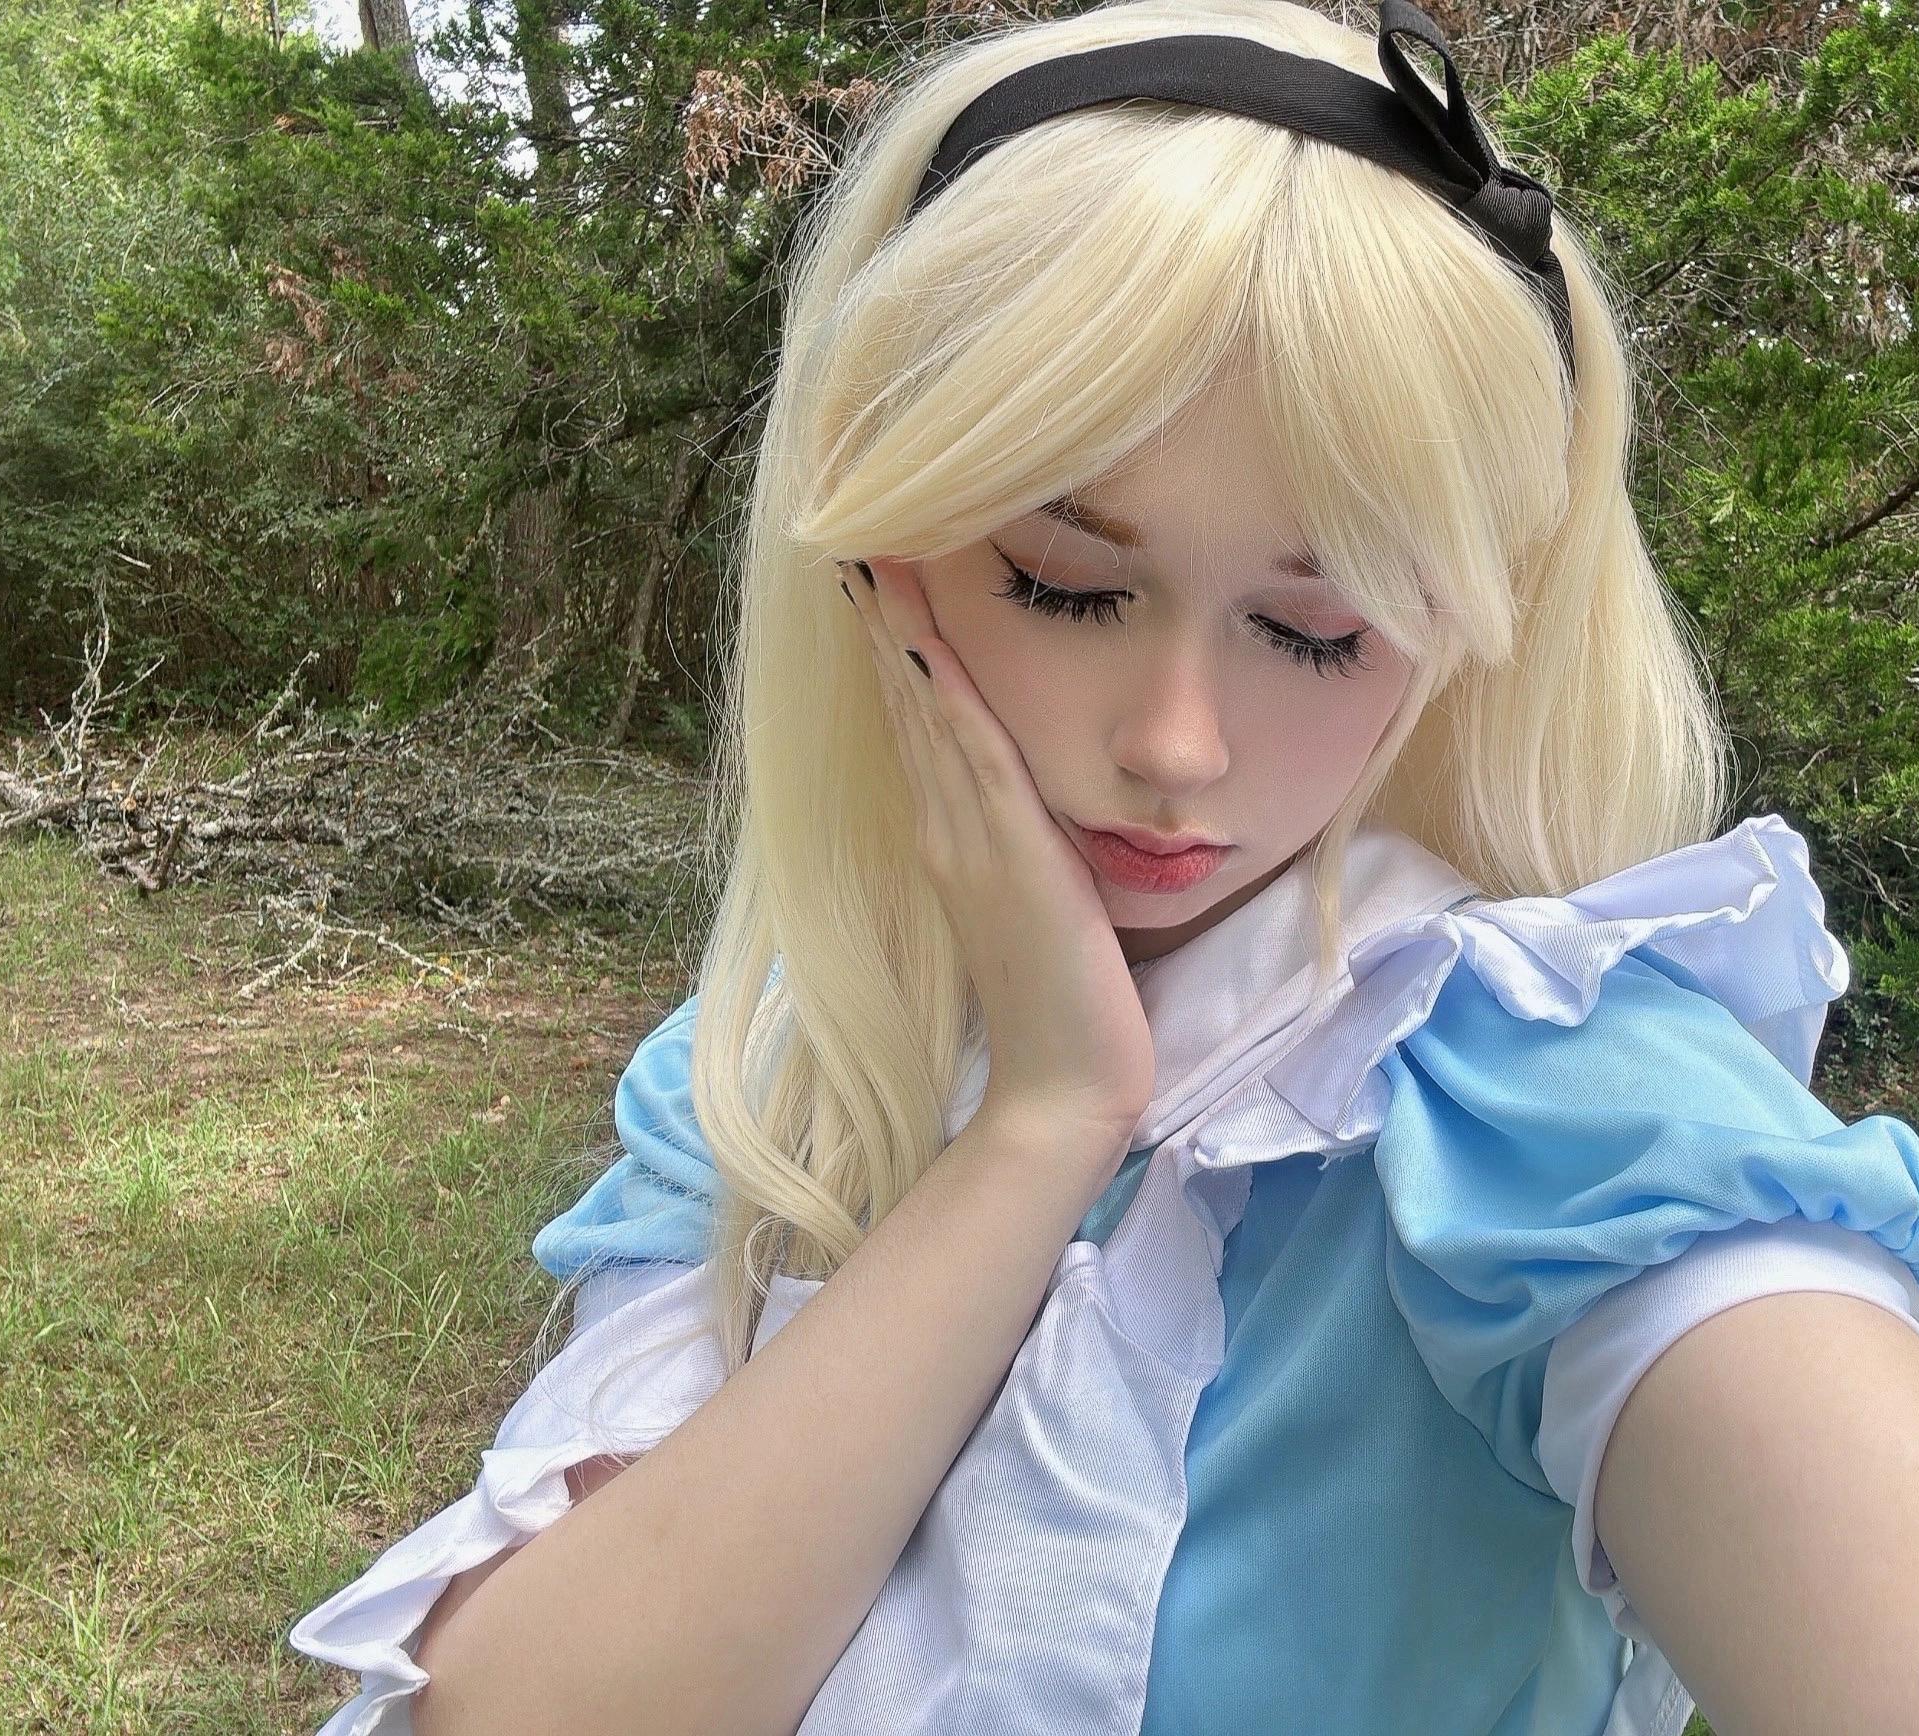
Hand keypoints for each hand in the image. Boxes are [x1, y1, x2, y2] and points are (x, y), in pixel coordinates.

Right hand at [839, 557, 1154, 1137]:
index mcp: (951, 838)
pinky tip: (931, 649)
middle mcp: (946, 831)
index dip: (898, 643)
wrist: (1063, 1089)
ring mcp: (970, 844)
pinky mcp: (1010, 860)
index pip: (918, 720)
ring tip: (877, 560)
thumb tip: (1029, 791)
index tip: (879, 572)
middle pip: (908, 703)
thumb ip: (1024, 844)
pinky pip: (977, 763)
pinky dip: (951, 702)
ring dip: (903, 635)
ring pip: (929, 718)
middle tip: (854, 533)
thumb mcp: (1039, 901)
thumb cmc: (1064, 1002)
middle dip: (885, 617)